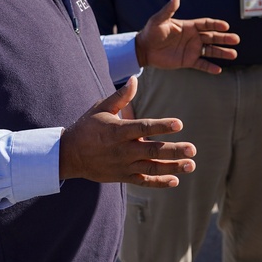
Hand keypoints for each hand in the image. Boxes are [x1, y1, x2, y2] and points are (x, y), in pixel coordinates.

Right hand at [59, 75, 196, 186]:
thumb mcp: (100, 108)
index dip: (161, 126)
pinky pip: (143, 181)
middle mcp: (122, 149)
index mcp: (118, 131)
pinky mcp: (122, 176)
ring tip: (191, 165)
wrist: (69, 155)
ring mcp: (123, 165)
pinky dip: (159, 183)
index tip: (179, 124)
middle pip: (152, 150)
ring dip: (172, 167)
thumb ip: (120, 96)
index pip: (143, 127)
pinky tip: (175, 180)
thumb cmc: (87, 127)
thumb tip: (134, 78)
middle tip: (192, 149)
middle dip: (173, 151)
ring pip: (151, 168)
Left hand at [135, 0, 238, 72]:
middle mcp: (193, 38)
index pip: (206, 25)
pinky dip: (210, 67)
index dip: (216, 25)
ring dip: (222, 52)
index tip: (226, 26)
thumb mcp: (159, 20)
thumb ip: (169, 9)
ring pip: (210, 51)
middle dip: (224, 38)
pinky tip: (219, 70)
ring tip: (234, 54)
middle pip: (212, 37)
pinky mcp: (187, 61)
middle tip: (236, 40)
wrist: (143, 49)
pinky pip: (201, 64)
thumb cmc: (151, 32)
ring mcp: (191, 50)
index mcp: (189, 26)